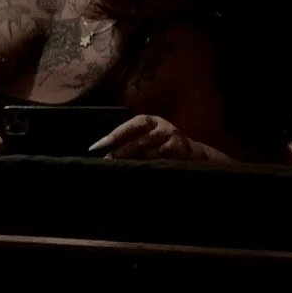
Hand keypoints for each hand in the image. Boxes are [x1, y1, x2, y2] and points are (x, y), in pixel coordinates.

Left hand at [89, 114, 205, 160]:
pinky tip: (137, 172)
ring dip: (132, 161)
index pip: (128, 127)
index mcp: (149, 120)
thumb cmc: (163, 145)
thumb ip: (132, 140)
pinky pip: (160, 160)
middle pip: (137, 140)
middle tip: (105, 161)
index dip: (113, 136)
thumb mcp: (149, 136)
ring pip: (147, 152)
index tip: (96, 147)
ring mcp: (172, 138)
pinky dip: (148, 166)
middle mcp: (161, 126)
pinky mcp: (180, 151)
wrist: (195, 154)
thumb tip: (106, 152)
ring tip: (117, 168)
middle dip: (120, 152)